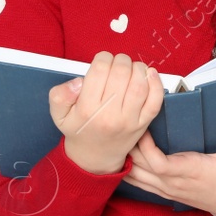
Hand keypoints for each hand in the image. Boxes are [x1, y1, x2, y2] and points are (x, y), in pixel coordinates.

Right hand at [49, 51, 164, 174]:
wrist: (95, 157)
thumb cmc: (79, 130)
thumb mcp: (58, 115)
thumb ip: (60, 95)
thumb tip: (78, 81)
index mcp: (88, 109)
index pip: (99, 70)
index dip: (103, 58)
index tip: (102, 61)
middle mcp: (110, 115)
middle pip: (121, 73)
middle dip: (120, 60)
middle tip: (116, 63)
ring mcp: (129, 120)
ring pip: (139, 84)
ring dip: (137, 68)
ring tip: (130, 68)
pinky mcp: (143, 124)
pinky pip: (155, 101)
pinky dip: (156, 84)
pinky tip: (149, 74)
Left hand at [122, 113, 215, 215]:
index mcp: (192, 171)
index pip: (159, 164)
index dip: (146, 147)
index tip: (143, 127)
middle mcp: (177, 183)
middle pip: (142, 168)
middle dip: (131, 148)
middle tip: (125, 125)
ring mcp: (171, 191)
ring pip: (138, 179)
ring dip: (127, 161)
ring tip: (119, 140)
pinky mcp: (169, 194)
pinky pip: (143, 186)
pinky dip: (130, 174)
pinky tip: (123, 161)